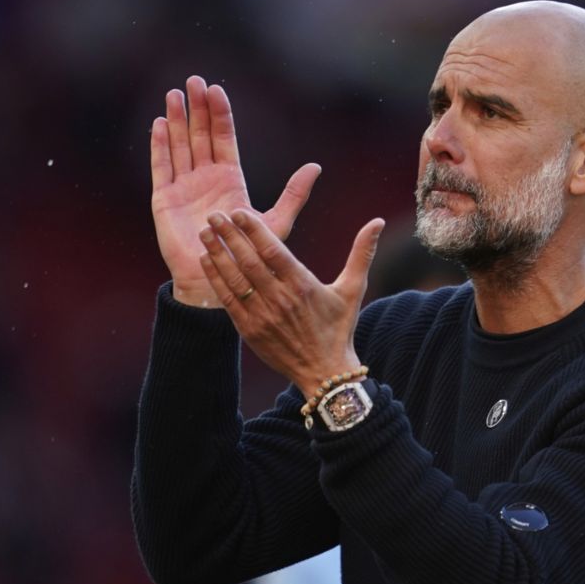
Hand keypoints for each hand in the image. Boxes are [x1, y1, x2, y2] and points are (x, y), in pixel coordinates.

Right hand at [149, 75, 316, 306]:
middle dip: (198, 109)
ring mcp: (184, 187)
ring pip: (179, 146)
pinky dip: (160, 146)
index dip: (220, 115)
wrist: (220, 282)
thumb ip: (294, 194)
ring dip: (176, 120)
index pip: (224, 139)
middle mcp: (205, 179)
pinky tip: (159, 124)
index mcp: (230, 180)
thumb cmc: (249, 257)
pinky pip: (162, 168)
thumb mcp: (276, 222)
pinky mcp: (165, 200)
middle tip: (194, 81)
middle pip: (200, 135)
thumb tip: (315, 167)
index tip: (217, 90)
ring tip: (174, 94)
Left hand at [198, 207, 385, 397]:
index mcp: (303, 285)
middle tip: (214, 214)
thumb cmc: (339, 328)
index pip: (273, 250)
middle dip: (229, 235)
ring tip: (205, 233)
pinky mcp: (250, 331)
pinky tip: (206, 261)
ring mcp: (263, 316)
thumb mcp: (353, 288)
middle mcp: (281, 300)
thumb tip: (378, 221)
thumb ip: (362, 252)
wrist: (324, 372)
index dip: (253, 229)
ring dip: (217, 254)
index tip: (238, 211)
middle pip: (249, 261)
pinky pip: (228, 300)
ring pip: (235, 279)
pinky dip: (215, 279)